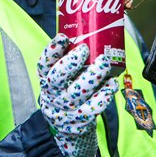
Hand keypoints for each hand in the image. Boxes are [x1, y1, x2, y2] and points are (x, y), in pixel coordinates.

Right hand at [37, 35, 118, 156]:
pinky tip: (111, 83)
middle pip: (57, 78)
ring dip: (94, 74)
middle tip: (85, 48)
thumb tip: (85, 33)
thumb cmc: (65, 90)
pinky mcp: (81, 118)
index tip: (63, 37)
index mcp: (45, 79)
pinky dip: (105, 93)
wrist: (65, 123)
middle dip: (72, 62)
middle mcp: (53, 94)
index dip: (52, 50)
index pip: (43, 64)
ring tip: (104, 62)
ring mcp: (67, 107)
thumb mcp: (58, 77)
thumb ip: (66, 60)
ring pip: (79, 90)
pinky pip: (94, 106)